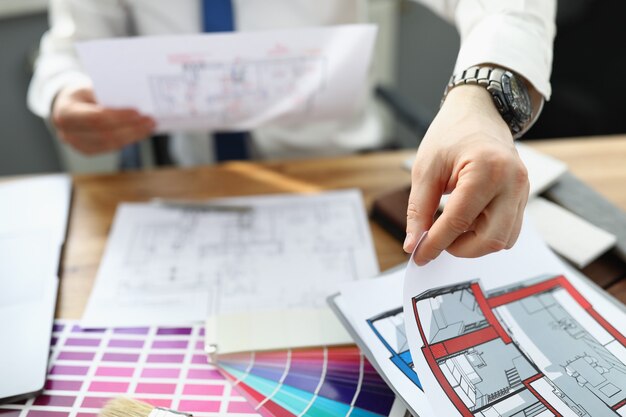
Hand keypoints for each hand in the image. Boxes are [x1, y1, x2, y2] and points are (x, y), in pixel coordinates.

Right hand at [51, 85, 154, 154]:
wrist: (65, 106)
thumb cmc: (80, 94)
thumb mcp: (88, 87)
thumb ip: (105, 94)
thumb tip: (133, 98)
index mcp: (66, 114)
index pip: (96, 118)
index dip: (119, 117)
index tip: (138, 112)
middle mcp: (69, 133)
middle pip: (106, 134)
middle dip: (131, 128)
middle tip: (150, 121)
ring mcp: (78, 145)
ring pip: (111, 144)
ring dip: (133, 136)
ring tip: (149, 127)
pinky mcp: (88, 151)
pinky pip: (111, 147)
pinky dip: (128, 140)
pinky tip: (140, 133)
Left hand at [403, 84, 529, 264]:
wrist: (478, 113)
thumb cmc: (450, 135)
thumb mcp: (426, 169)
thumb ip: (419, 210)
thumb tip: (413, 244)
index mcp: (487, 170)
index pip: (459, 221)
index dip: (435, 243)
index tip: (418, 256)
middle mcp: (512, 182)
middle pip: (491, 239)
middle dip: (460, 249)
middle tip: (436, 241)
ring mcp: (523, 190)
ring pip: (503, 240)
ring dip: (474, 244)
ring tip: (451, 227)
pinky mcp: (523, 197)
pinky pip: (508, 230)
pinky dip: (485, 235)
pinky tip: (467, 222)